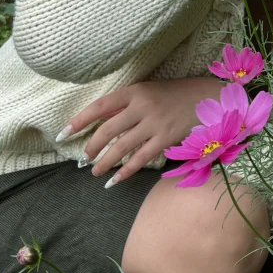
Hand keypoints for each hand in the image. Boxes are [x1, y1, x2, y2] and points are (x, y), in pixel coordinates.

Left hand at [62, 78, 224, 186]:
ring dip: (105, 162)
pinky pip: (141, 158)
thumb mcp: (149, 92)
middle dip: (92, 147)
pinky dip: (126, 171)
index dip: (79, 120)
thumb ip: (127, 106)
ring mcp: (155, 123)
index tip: (63, 134)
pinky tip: (115, 181)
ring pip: (122, 147)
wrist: (209, 98)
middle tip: (84, 159)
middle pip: (108, 130)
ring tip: (95, 172)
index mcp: (135, 91)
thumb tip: (102, 122)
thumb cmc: (176, 95)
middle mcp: (142, 106)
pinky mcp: (166, 139)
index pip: (100, 106)